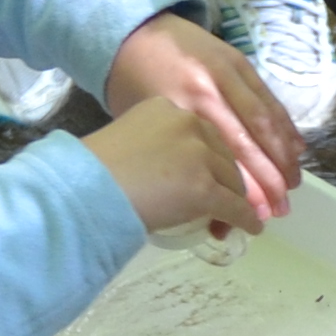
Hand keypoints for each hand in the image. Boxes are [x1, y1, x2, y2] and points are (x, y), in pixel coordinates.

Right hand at [85, 92, 277, 239]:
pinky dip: (246, 220)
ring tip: (236, 220)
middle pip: (225, 157)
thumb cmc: (96, 170)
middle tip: (225, 204)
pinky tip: (250, 227)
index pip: (205, 134)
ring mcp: (199, 156)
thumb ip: (157, 144)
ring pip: (234, 183)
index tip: (211, 177)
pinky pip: (235, 207)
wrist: (84, 190)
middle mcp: (190, 124)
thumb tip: (174, 173)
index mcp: (168, 108)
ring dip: (238, 203)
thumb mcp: (129, 140)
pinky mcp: (205, 188)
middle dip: (228, 182)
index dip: (212, 160)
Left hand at [102, 12, 302, 217]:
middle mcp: (208, 91)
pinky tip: (295, 149)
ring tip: (293, 184)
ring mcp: (227, 72)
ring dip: (283, 155)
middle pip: (250, 142)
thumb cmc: (132, 85)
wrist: (134, 30)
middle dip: (271, 179)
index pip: (222, 157)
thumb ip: (178, 159)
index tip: (257, 217)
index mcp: (180, 110)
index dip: (245, 189)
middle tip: (282, 209)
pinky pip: (267, 97)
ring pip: (265, 119)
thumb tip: (209, 206)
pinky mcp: (239, 60)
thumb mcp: (147, 126)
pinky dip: (283, 125)